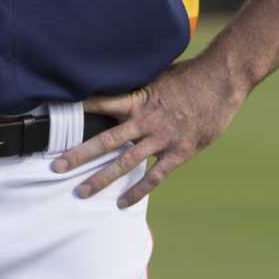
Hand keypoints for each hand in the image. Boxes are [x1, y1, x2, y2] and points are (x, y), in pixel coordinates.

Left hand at [49, 52, 248, 207]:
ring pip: (125, 163)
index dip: (78, 111)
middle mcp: (145, 121)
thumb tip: (118, 86)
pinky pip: (154, 176)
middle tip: (56, 167)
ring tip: (81, 192)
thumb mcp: (158, 76)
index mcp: (138, 99)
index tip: (55, 118)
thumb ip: (138, 88)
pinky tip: (122, 203)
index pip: (101, 104)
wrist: (222, 80)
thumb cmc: (190, 75)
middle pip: (105, 141)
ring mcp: (162, 139)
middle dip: (79, 154)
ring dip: (101, 178)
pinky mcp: (179, 152)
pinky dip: (137, 191)